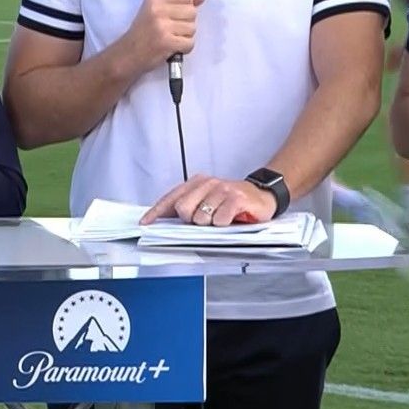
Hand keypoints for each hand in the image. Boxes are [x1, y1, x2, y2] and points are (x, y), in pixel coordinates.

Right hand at [119, 0, 204, 76]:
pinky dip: (184, 48)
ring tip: (171, 39)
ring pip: (192, 28)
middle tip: (171, 30)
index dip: (185, 7)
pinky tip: (173, 48)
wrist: (127, 55)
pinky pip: (190, 43)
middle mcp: (158, 9)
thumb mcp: (155, 11)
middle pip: (192, 12)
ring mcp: (162, 26)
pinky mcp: (167, 42)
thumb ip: (178, 2)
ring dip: (185, 36)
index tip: (174, 16)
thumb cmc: (143, 33)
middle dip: (186, 23)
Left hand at [142, 174, 277, 225]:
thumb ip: (189, 207)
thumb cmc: (233, 201)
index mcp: (197, 183)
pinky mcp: (236, 198)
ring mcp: (222, 189)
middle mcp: (208, 183)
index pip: (171, 197)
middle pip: (182, 208)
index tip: (145, 222)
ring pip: (201, 217)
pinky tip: (231, 219)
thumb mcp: (208, 202)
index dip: (156, 211)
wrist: (262, 196)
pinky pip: (220, 219)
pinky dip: (224, 224)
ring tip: (221, 218)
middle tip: (206, 220)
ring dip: (211, 224)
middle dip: (191, 221)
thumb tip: (165, 219)